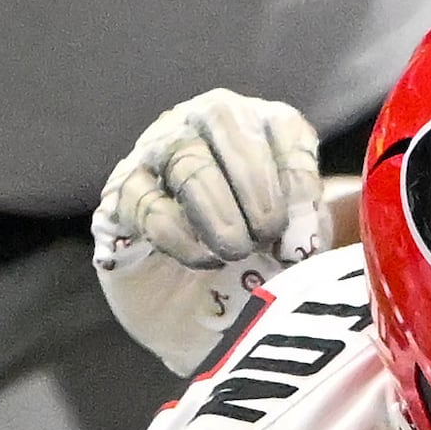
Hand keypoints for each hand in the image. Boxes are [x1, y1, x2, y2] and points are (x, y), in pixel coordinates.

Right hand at [95, 91, 327, 371]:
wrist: (200, 309)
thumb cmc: (259, 260)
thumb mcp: (298, 239)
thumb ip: (308, 227)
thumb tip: (305, 237)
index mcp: (258, 125)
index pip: (284, 127)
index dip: (298, 181)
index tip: (302, 233)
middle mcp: (202, 122)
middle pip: (225, 121)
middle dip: (256, 188)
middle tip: (267, 237)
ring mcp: (156, 152)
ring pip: (186, 160)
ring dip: (220, 214)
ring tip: (236, 252)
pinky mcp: (122, 195)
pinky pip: (150, 206)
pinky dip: (183, 239)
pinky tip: (204, 261)